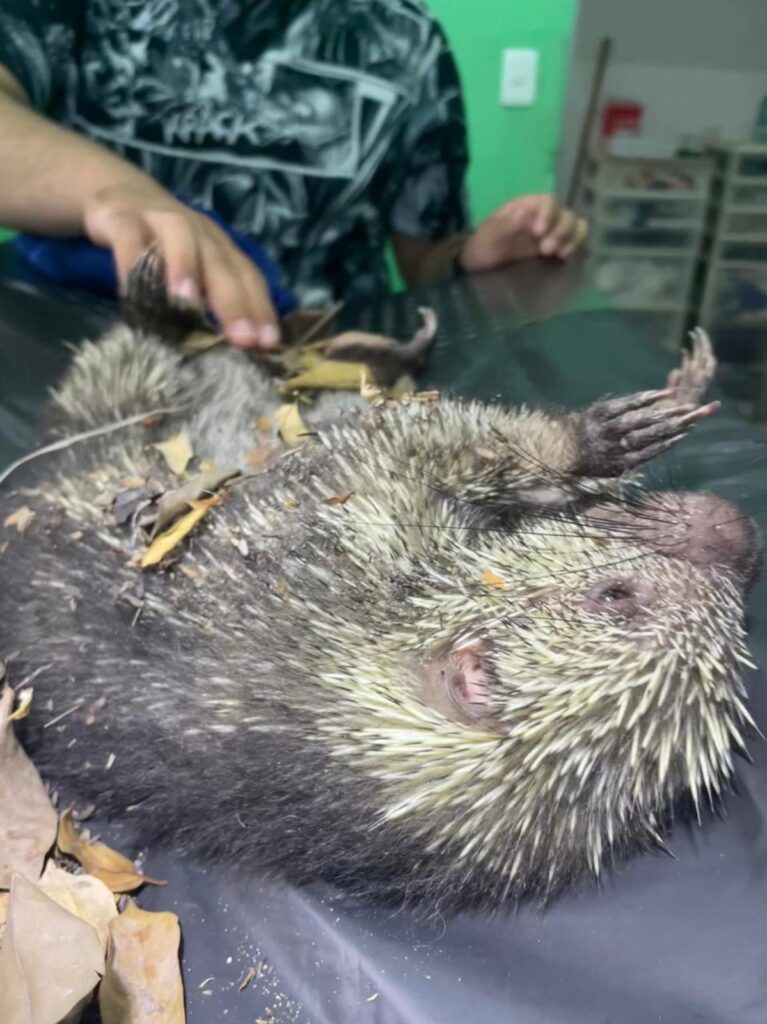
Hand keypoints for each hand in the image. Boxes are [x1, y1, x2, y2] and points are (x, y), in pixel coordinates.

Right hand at [83, 182, 278, 349]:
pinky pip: (129, 237)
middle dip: (234, 303)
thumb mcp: (192, 267)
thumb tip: (230, 350)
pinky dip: (132, 262)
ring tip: (189, 306)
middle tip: (243, 339)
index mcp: (220, 247)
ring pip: (181, 241)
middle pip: (221, 265)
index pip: (248, 276)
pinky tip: (133, 291)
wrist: (118, 192)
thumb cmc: (163, 244)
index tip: (269, 344)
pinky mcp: (122, 217)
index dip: (260, 308)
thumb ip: (208, 299)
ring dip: (187, 270)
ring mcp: (161, 221)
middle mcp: (198, 232)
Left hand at [459, 194, 587, 271]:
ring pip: (576, 226)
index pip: (549, 202)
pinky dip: (576, 246)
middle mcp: (544, 215)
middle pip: (566, 215)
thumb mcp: (489, 234)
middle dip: (561, 232)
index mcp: (528, 206)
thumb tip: (526, 212)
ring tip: (559, 254)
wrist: (481, 263)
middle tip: (545, 251)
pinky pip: (576, 241)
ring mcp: (552, 231)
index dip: (549, 215)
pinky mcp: (557, 247)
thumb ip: (505, 224)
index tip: (538, 233)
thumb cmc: (483, 245)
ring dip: (572, 239)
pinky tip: (565, 257)